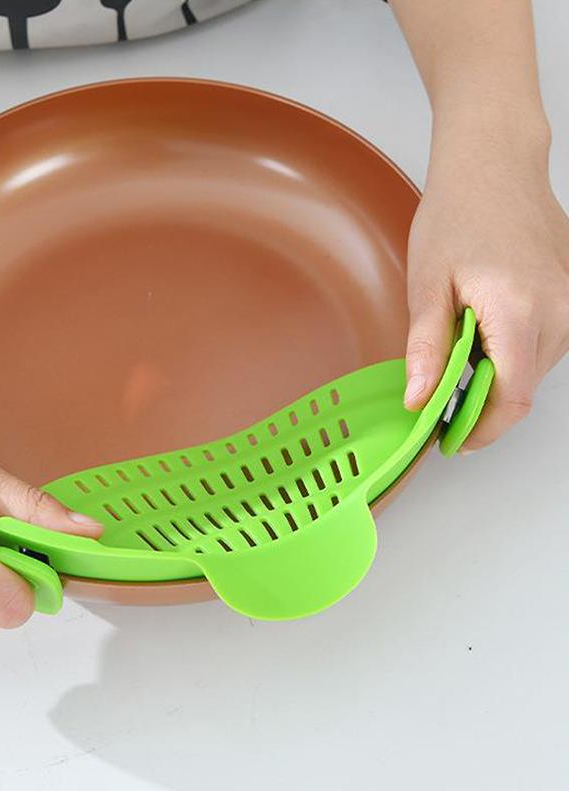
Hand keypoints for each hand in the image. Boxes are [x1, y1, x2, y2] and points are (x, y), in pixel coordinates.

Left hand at [403, 132, 568, 450]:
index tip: (451, 440)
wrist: (495, 165)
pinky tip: (480, 335)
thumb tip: (419, 398)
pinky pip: (543, 344)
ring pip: (534, 369)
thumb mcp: (427, 285)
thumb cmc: (457, 214)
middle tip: (438, 402)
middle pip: (524, 389)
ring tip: (455, 358)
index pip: (512, 398)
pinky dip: (511, 354)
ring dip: (495, 379)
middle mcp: (558, 312)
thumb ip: (426, 347)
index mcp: (519, 312)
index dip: (481, 428)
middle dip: (482, 407)